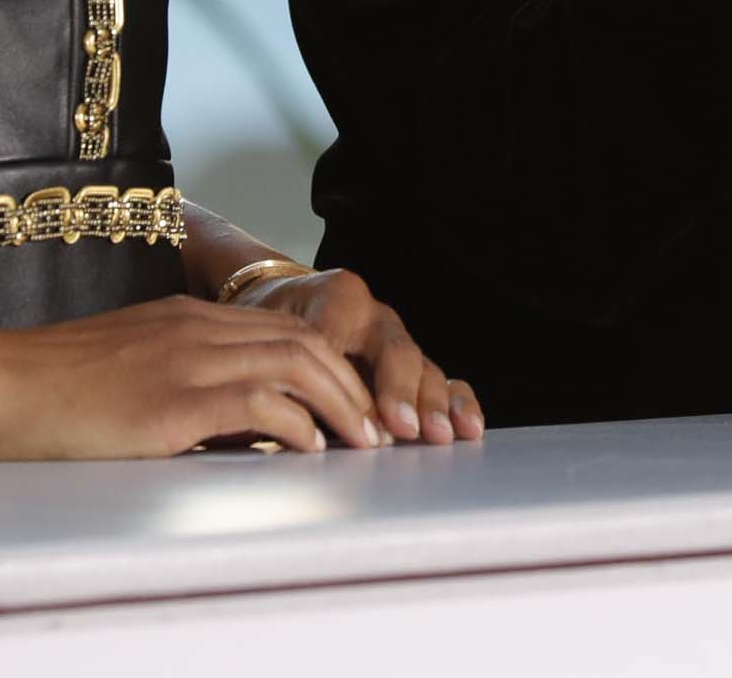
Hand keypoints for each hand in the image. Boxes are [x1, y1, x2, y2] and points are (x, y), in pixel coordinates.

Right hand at [0, 292, 401, 458]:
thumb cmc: (48, 388)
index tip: (354, 402)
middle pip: (303, 340)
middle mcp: (195, 328)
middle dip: (351, 384)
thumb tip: (237, 420)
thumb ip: (182, 376)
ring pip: (294, 363)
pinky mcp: (169, 400)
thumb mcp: (128, 366)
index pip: (284, 327)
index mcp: (186, 316)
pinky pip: (256, 402)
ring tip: (359, 442)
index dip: (330, 363)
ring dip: (338, 404)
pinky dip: (294, 423)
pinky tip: (307, 450)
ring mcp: (183, 359)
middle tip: (375, 428)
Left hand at [238, 266, 483, 443]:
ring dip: (433, 404)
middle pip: (393, 351)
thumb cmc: (269, 322)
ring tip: (440, 435)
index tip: (344, 415)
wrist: (284, 299)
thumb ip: (275, 367)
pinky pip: (441, 378)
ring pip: (423, 366)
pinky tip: (469, 426)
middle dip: (399, 392)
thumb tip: (282, 419)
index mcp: (336, 296)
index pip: (340, 341)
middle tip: (404, 428)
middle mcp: (375, 314)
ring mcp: (397, 339)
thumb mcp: (262, 334)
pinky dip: (456, 401)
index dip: (342, 381)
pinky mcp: (411, 364)